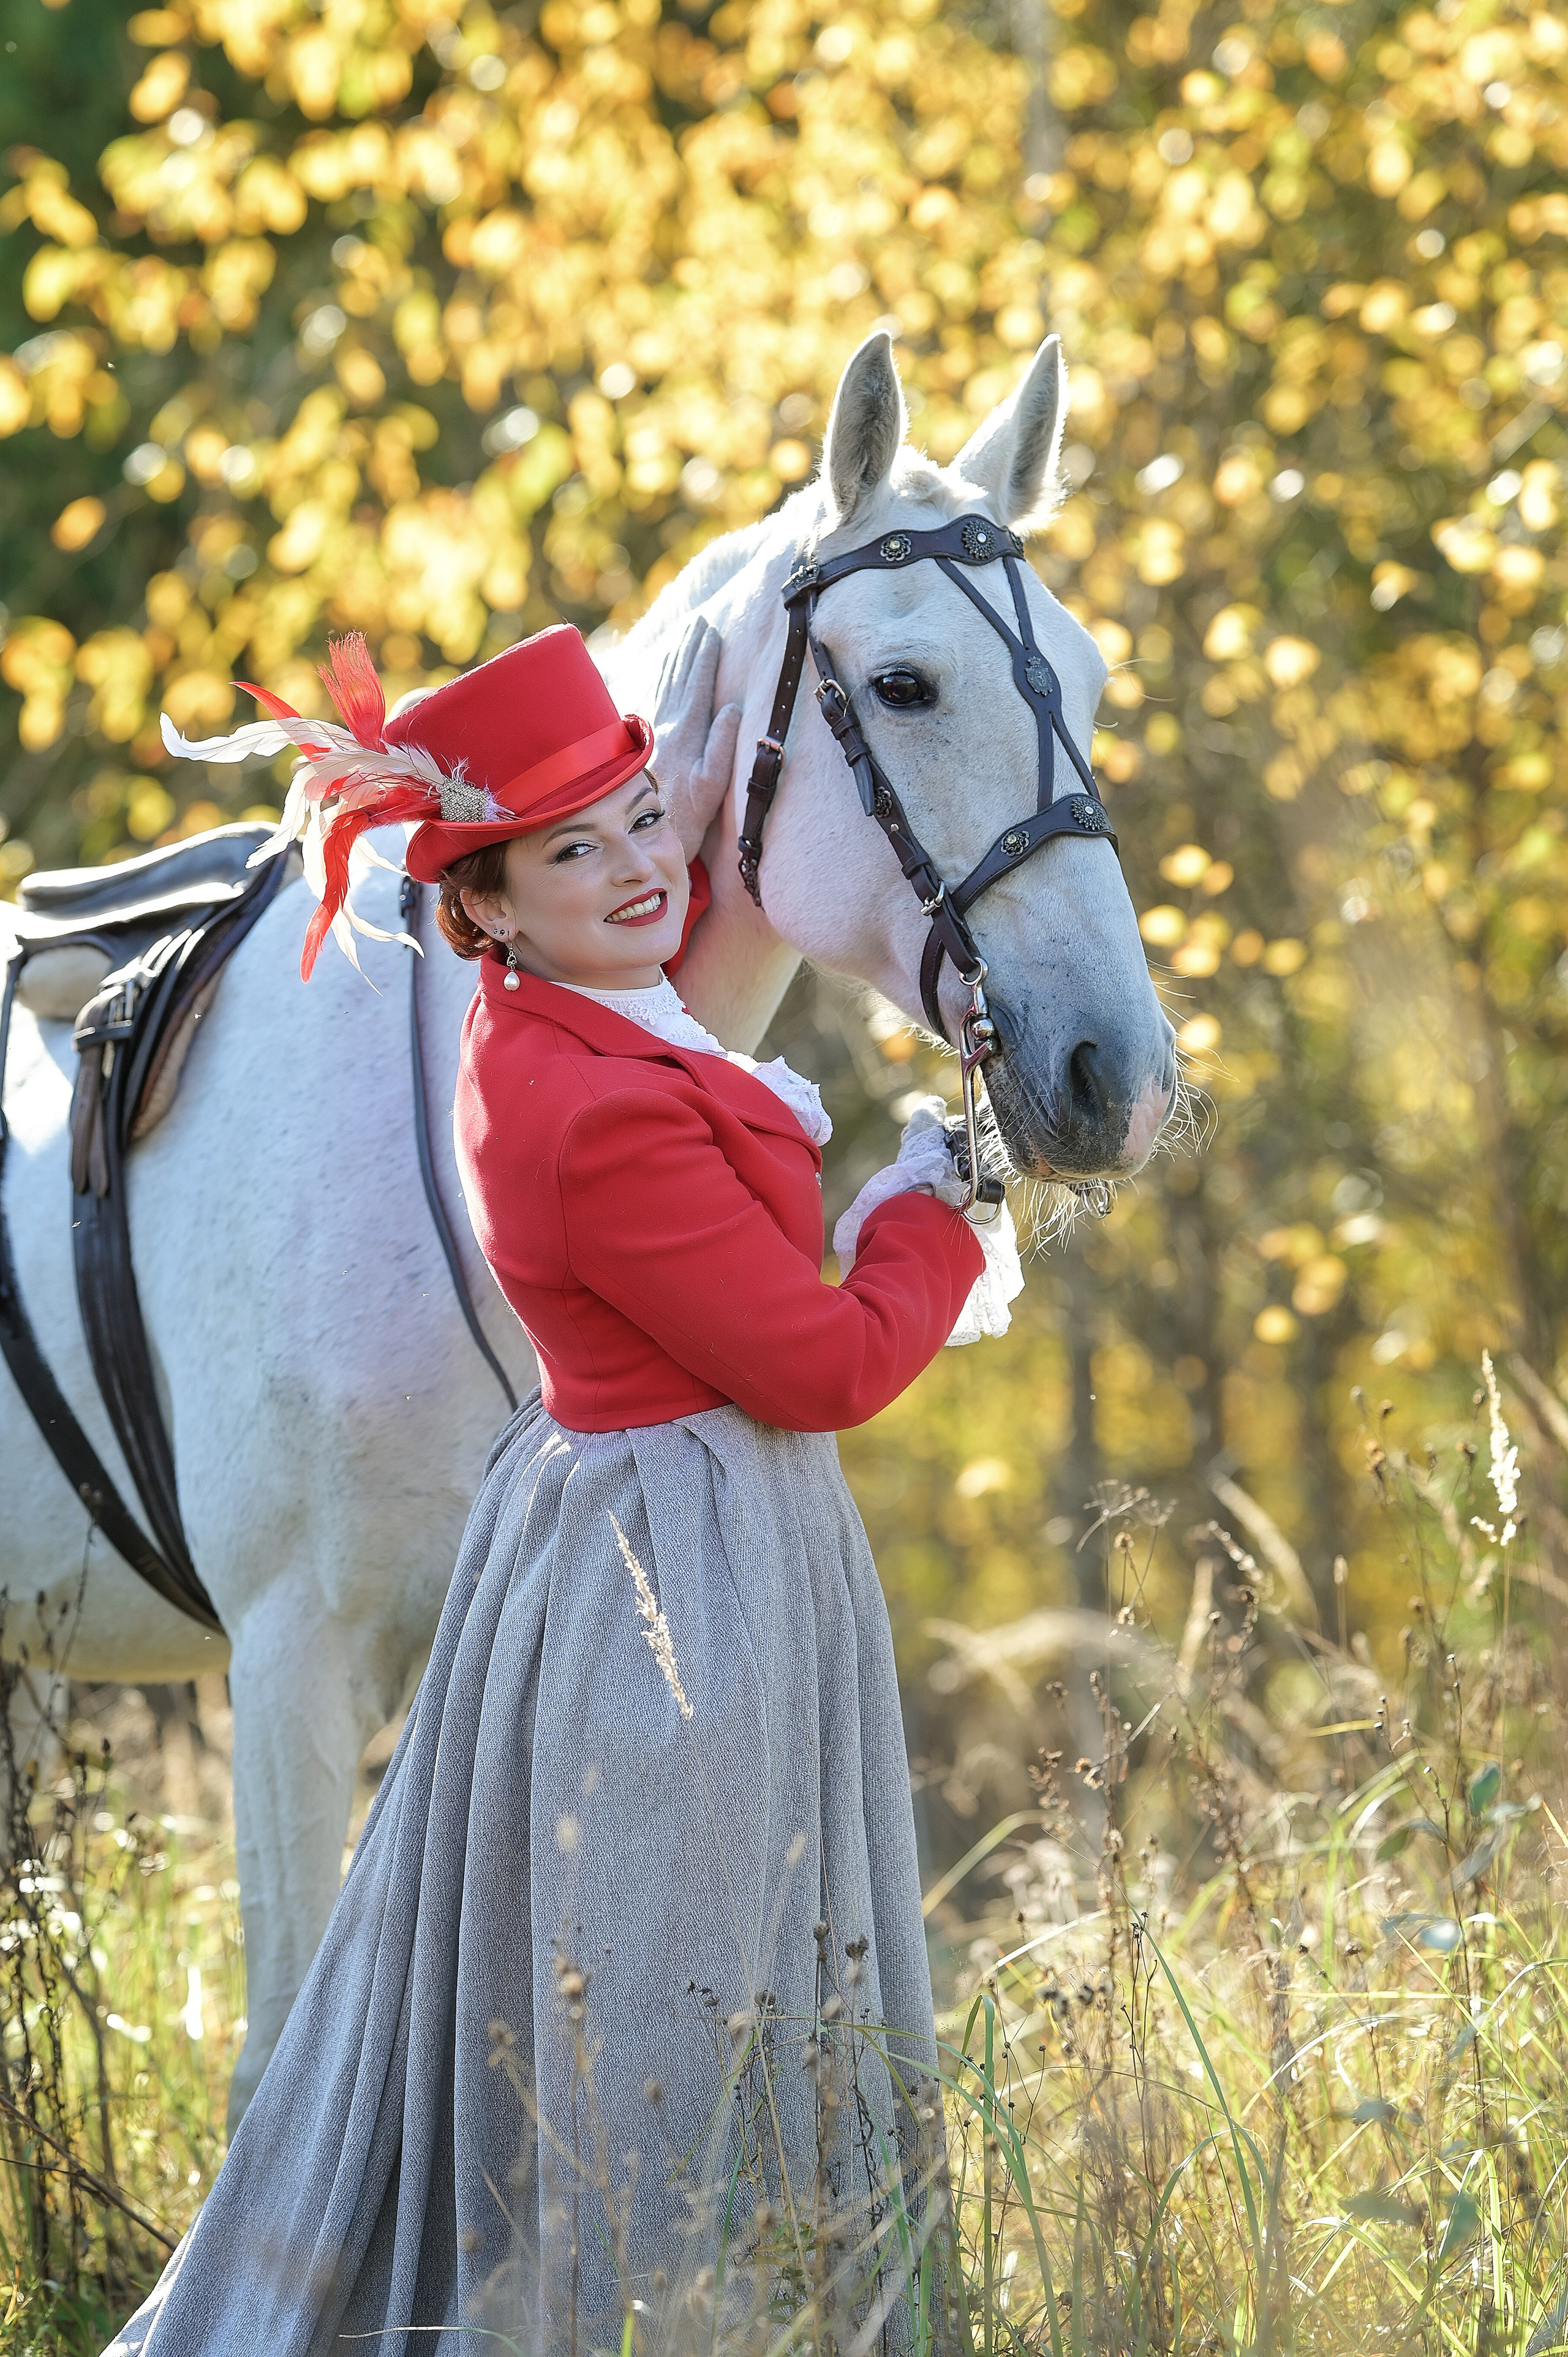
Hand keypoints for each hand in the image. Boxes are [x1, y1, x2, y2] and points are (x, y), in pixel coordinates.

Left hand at [650, 617, 741, 860]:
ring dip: (675, 657)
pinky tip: (661, 670)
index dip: (705, 656)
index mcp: (686, 732)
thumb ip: (721, 744)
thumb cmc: (688, 815)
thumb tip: (733, 707)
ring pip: (664, 684)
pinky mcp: (646, 743)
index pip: (697, 684)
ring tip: (683, 635)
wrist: (649, 834)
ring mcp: (654, 733)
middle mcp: (667, 727)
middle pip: (678, 677)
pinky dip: (660, 678)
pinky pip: (653, 698)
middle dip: (689, 647)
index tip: (712, 631)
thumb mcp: (712, 784)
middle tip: (698, 621)